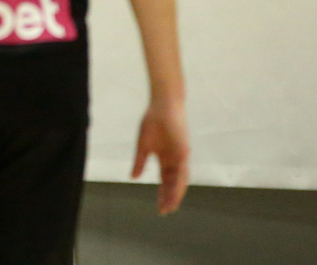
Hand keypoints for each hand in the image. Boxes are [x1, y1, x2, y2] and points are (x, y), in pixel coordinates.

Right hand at [132, 98, 189, 214]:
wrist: (162, 105)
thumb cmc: (153, 122)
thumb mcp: (143, 145)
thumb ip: (139, 161)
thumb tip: (133, 177)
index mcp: (165, 158)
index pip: (165, 180)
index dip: (162, 193)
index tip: (158, 207)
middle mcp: (175, 160)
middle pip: (173, 184)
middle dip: (169, 198)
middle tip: (164, 212)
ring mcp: (180, 156)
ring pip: (180, 180)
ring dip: (176, 194)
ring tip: (170, 206)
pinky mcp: (184, 151)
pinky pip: (182, 170)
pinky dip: (179, 182)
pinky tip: (175, 191)